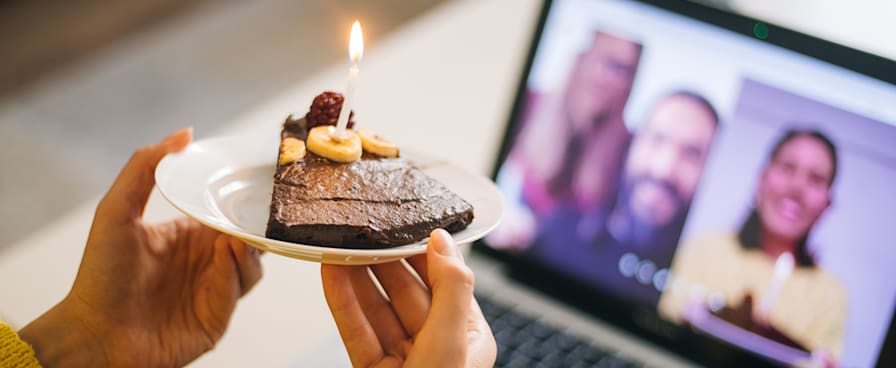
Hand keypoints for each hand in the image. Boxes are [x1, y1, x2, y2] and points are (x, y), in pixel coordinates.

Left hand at [19, 128, 262, 366]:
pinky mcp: (217, 319)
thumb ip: (146, 166)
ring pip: (253, 265)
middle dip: (258, 224)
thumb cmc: (99, 277)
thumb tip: (184, 133)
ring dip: (250, 248)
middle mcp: (204, 262)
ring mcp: (213, 291)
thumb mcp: (116, 210)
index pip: (227, 212)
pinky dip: (237, 273)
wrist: (93, 334)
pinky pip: (238, 291)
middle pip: (249, 238)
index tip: (256, 181)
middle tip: (260, 210)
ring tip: (237, 237)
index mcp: (187, 235)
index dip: (242, 199)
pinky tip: (226, 257)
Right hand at [321, 229, 495, 367]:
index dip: (422, 252)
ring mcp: (403, 359)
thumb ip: (449, 288)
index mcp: (469, 337)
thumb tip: (443, 240)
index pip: (445, 282)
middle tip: (362, 229)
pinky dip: (343, 303)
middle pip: (406, 292)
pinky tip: (330, 276)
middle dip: (382, 260)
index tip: (402, 224)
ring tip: (338, 244)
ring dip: (357, 276)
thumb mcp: (452, 341)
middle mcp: (437, 346)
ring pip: (378, 308)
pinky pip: (356, 331)